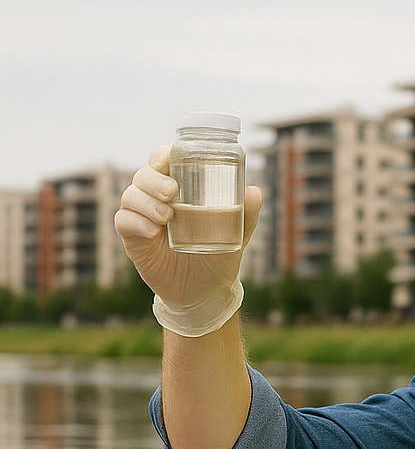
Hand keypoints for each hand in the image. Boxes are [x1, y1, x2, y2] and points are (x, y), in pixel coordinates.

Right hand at [113, 145, 262, 308]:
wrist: (205, 293)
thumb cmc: (218, 257)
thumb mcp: (235, 236)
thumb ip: (245, 214)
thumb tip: (255, 192)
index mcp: (180, 190)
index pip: (163, 162)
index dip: (162, 155)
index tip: (169, 159)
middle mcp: (158, 199)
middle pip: (144, 175)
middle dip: (154, 179)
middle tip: (172, 192)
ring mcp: (143, 217)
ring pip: (131, 195)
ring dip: (146, 202)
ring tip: (167, 216)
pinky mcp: (134, 238)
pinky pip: (124, 221)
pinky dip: (136, 222)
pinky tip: (153, 232)